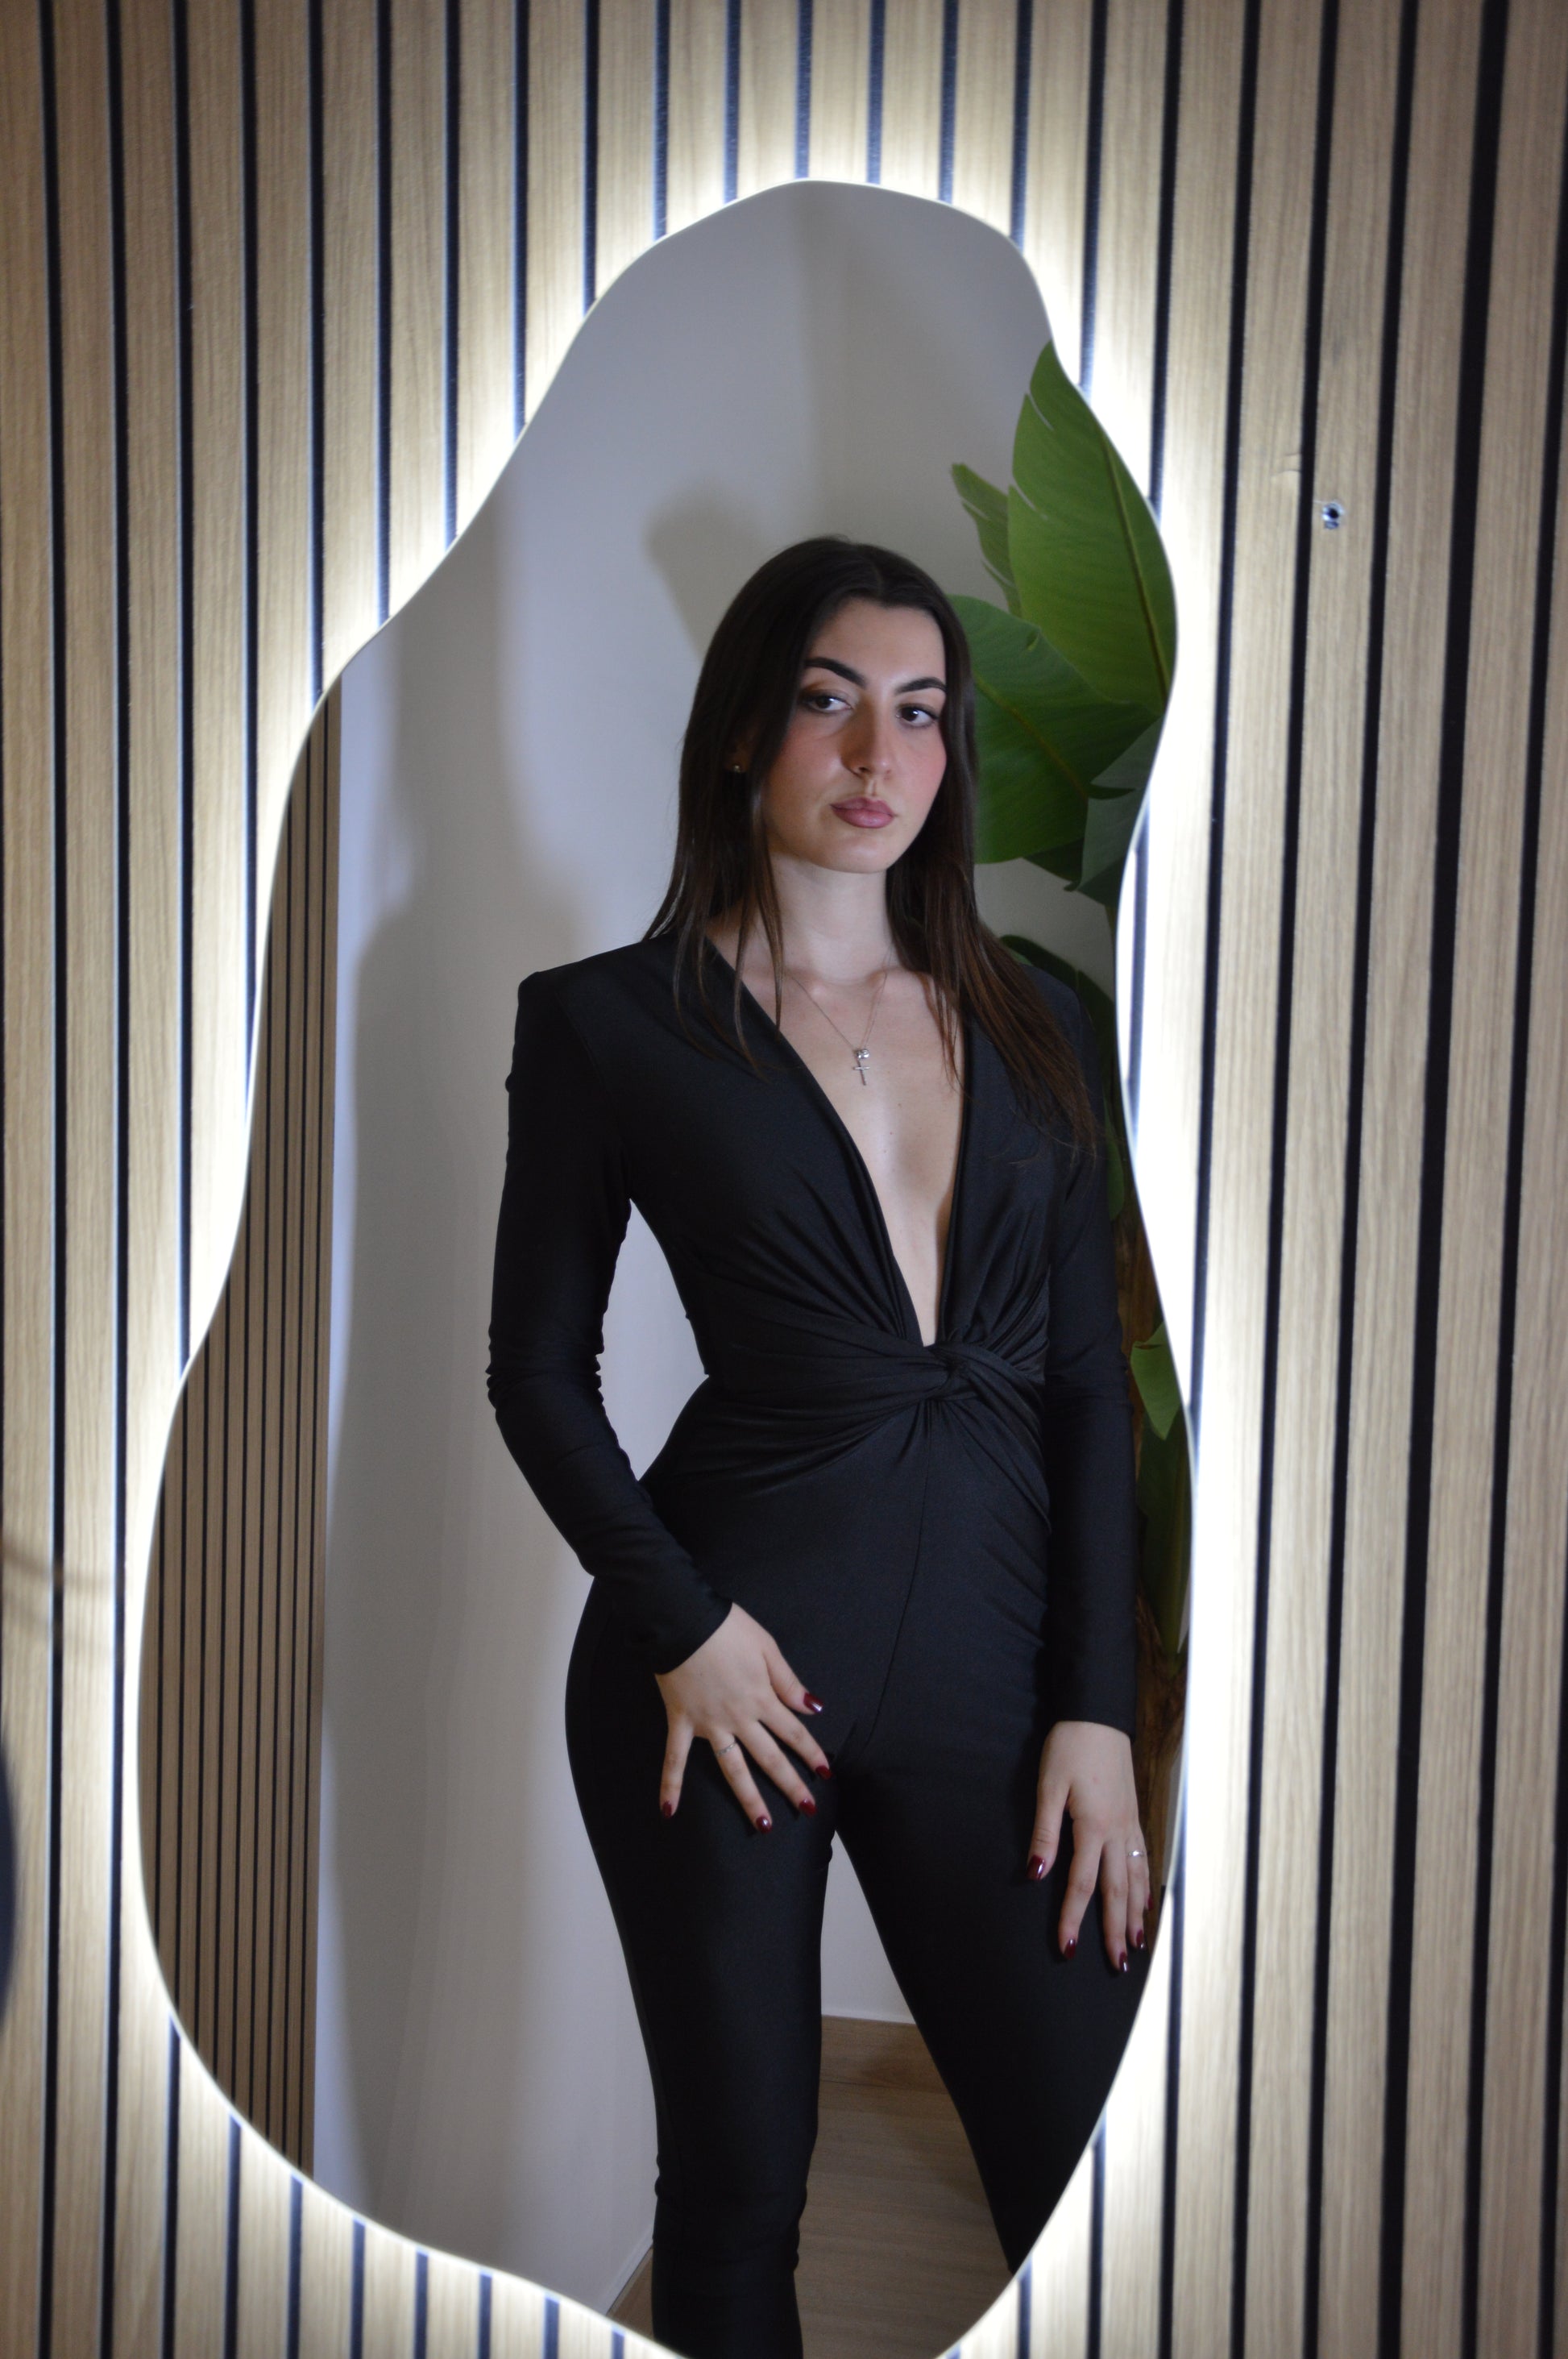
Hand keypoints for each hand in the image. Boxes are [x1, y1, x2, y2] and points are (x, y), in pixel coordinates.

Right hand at [654, 1603, 831, 1829]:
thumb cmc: (727, 1628)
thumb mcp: (767, 1646)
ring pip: (732, 1767)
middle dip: (790, 1784)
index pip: (793, 1732)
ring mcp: (709, 1723)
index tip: (827, 1773)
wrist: (682, 1619)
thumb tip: (812, 1707)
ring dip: (749, 1798)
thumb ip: (788, 1681)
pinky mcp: (681, 1721)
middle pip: (769, 1757)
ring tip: (764, 1826)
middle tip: (808, 1809)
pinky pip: (674, 1758)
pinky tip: (669, 1811)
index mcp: (761, 1698)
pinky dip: (670, 1784)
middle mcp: (738, 1718)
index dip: (811, 1753)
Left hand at [1028, 1720, 1148, 1968]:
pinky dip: (1146, 1884)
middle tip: (1118, 1965)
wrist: (1097, 1715)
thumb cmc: (1069, 1748)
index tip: (1068, 1948)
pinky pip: (1144, 1858)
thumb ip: (1045, 1833)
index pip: (1082, 1884)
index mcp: (1094, 1827)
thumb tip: (1036, 1875)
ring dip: (1135, 1913)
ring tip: (1136, 1943)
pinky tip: (1146, 1899)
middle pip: (1117, 1890)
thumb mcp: (1048, 1787)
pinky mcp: (1133, 1814)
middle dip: (1114, 1929)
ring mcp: (1130, 1824)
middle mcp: (1118, 1832)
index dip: (1073, 1918)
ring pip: (1137, 1878)